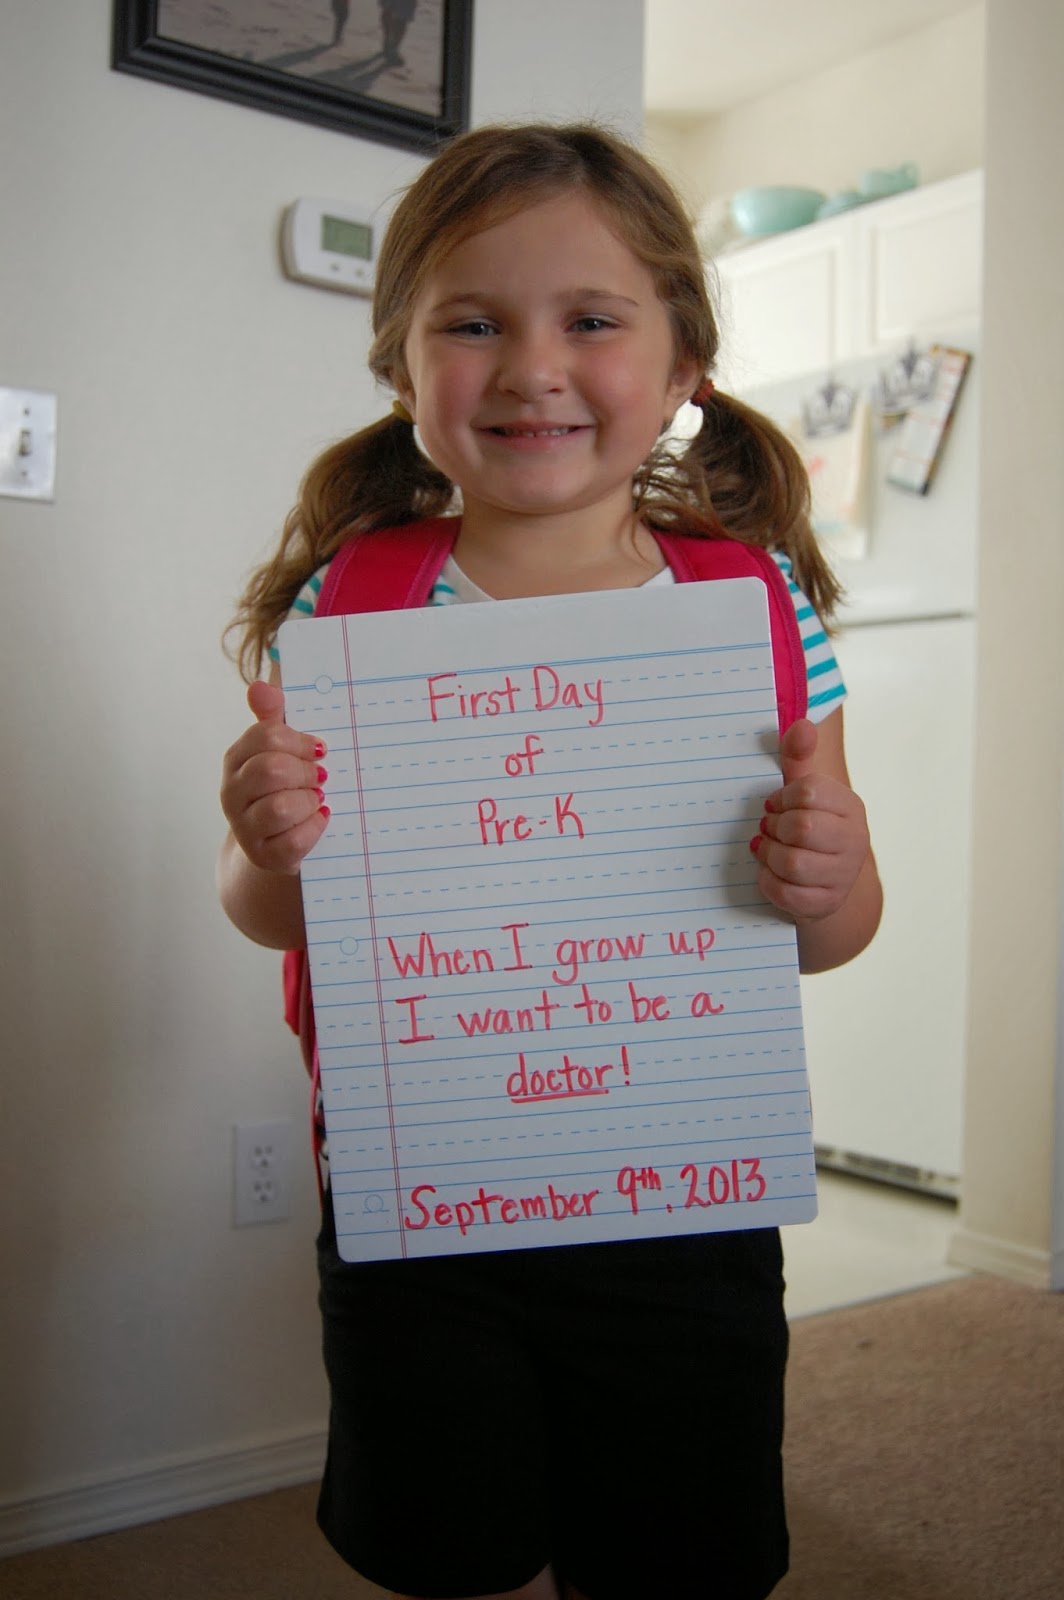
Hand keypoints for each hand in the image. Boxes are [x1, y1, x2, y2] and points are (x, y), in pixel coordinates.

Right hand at [220, 680, 329, 874]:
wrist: (275, 842)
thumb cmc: (284, 785)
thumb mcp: (280, 749)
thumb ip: (273, 717)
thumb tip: (260, 686)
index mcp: (237, 759)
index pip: (265, 736)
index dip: (300, 740)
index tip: (319, 749)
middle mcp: (233, 792)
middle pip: (271, 770)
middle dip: (305, 772)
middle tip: (321, 777)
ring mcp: (245, 827)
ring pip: (280, 808)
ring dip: (309, 802)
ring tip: (317, 800)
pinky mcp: (264, 856)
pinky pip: (293, 841)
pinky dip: (314, 828)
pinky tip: (320, 819)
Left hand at [752, 718, 870, 923]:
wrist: (823, 883)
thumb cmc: (807, 828)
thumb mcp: (802, 792)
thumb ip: (797, 757)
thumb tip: (802, 724)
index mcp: (850, 807)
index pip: (809, 791)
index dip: (782, 797)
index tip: (776, 804)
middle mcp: (855, 841)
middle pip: (801, 829)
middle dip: (775, 829)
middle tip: (769, 829)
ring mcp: (843, 876)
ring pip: (793, 864)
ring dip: (769, 855)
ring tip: (767, 849)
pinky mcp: (825, 904)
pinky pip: (786, 893)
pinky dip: (769, 882)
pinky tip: (770, 872)